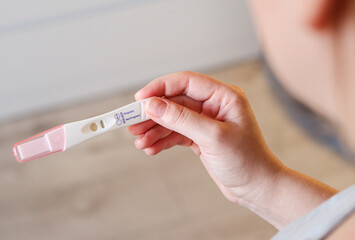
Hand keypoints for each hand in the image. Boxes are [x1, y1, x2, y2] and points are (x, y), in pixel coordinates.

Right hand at [129, 71, 283, 202]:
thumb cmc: (247, 161)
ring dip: (155, 129)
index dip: (160, 88)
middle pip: (175, 102)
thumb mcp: (212, 137)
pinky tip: (151, 148)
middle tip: (132, 124)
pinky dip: (162, 140)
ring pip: (172, 119)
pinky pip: (176, 133)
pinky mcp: (200, 137)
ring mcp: (205, 121)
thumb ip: (181, 119)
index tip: (139, 99)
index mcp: (223, 96)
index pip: (185, 82)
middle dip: (153, 114)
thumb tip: (153, 105)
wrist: (257, 188)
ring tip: (139, 142)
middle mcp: (214, 105)